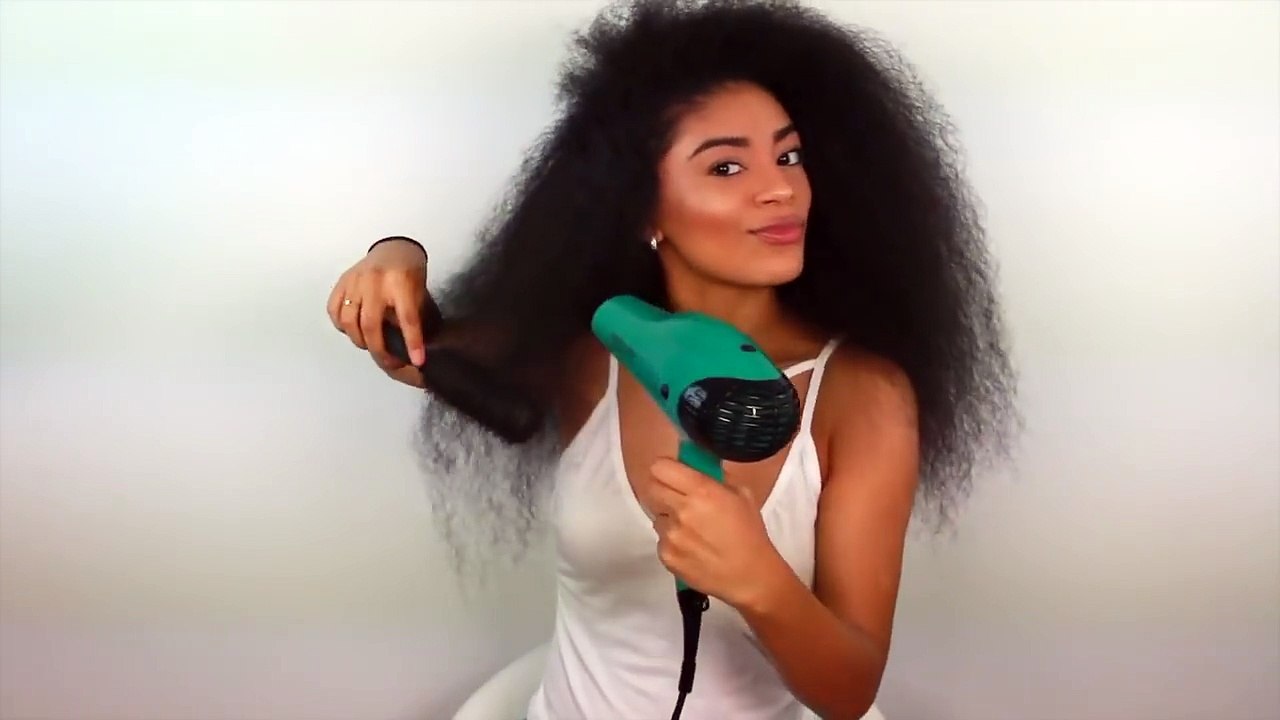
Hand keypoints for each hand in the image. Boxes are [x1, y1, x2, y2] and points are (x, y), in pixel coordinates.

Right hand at [328, 239, 429, 375]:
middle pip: (371, 324)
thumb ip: (415, 317)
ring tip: (370, 346)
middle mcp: (375, 281)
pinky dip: (341, 326)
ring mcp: (355, 281)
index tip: (417, 361)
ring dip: (359, 340)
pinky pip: (334, 310)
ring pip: (349, 321)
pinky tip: (353, 331)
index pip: (407, 318)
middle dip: (380, 350)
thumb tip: (414, 351)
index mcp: (401, 281)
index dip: (412, 342)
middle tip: (389, 363)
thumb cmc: (410, 275)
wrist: (394, 250)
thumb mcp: (420, 293)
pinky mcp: (342, 282)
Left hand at [648, 457, 790, 610]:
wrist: (751, 576)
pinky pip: (661, 540)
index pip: (660, 467)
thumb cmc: (750, 533)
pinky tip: (692, 548)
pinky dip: (672, 541)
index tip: (672, 473)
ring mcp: (671, 535)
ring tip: (692, 530)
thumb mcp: (742, 494)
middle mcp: (682, 510)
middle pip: (651, 488)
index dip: (665, 468)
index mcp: (702, 490)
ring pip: (657, 516)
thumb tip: (698, 464)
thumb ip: (716, 477)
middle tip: (678, 498)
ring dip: (669, 518)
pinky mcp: (666, 556)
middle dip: (663, 490)